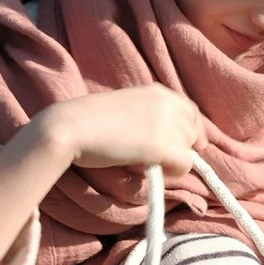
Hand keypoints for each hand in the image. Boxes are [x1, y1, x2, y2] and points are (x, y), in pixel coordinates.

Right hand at [32, 84, 206, 176]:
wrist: (71, 127)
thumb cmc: (89, 121)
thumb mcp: (126, 106)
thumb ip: (148, 114)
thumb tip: (167, 136)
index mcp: (157, 91)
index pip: (191, 112)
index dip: (192, 131)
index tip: (190, 146)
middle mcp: (166, 102)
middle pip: (192, 132)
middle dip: (180, 147)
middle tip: (155, 157)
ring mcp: (166, 123)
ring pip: (188, 151)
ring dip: (172, 160)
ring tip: (145, 161)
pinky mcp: (162, 145)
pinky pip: (183, 166)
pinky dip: (171, 173)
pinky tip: (149, 169)